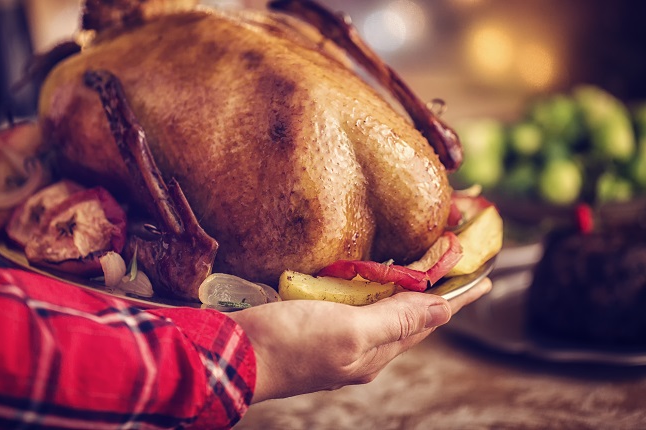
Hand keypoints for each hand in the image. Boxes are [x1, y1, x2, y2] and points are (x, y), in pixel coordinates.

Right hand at [227, 278, 491, 401]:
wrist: (232, 356)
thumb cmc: (289, 343)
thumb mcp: (349, 330)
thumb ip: (395, 320)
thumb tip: (443, 310)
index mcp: (374, 354)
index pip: (427, 321)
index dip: (455, 299)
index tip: (483, 278)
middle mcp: (360, 350)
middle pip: (408, 318)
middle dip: (434, 294)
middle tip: (454, 265)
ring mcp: (336, 340)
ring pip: (382, 313)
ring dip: (404, 291)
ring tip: (421, 269)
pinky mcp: (313, 328)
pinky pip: (355, 308)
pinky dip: (370, 290)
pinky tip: (367, 278)